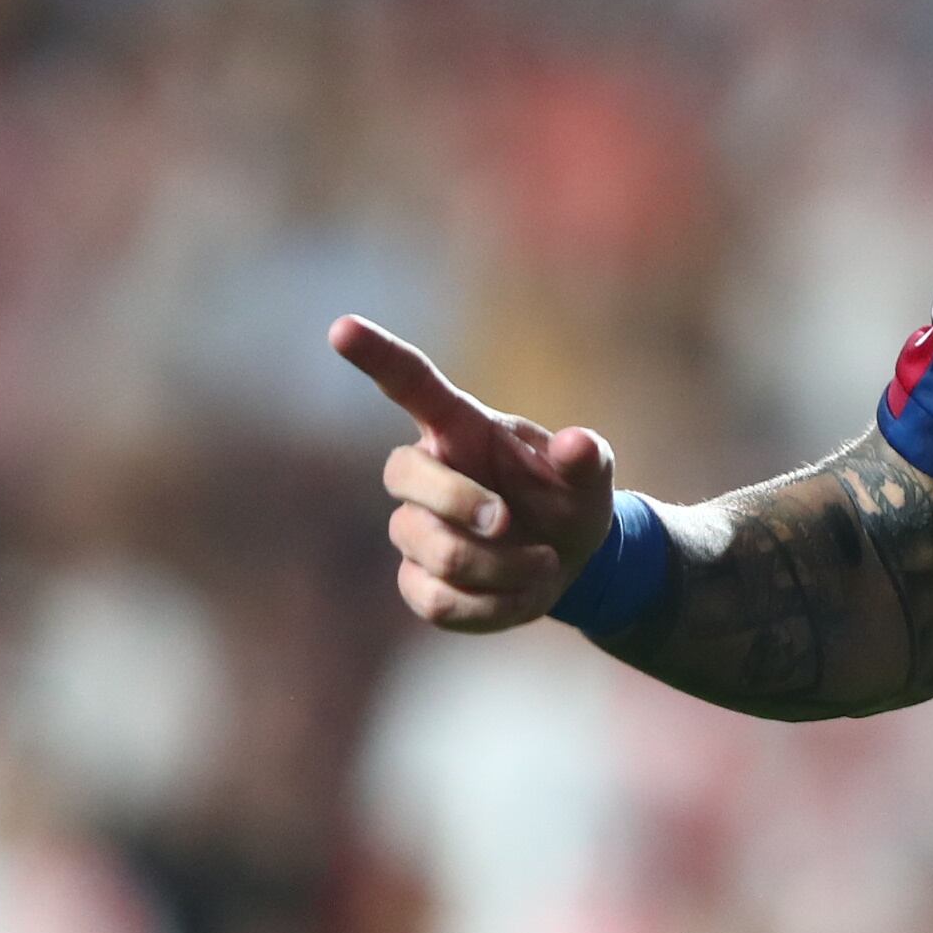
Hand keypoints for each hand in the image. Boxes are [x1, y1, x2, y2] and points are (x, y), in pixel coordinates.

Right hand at [330, 314, 618, 630]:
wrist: (570, 562)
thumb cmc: (569, 500)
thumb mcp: (591, 477)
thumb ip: (587, 458)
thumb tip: (577, 443)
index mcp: (462, 429)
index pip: (410, 385)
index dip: (376, 356)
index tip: (341, 327)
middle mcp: (428, 473)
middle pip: (401, 474)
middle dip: (459, 502)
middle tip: (509, 522)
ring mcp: (415, 529)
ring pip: (429, 550)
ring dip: (499, 566)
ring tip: (542, 562)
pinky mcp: (418, 582)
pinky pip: (437, 601)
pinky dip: (492, 605)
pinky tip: (521, 593)